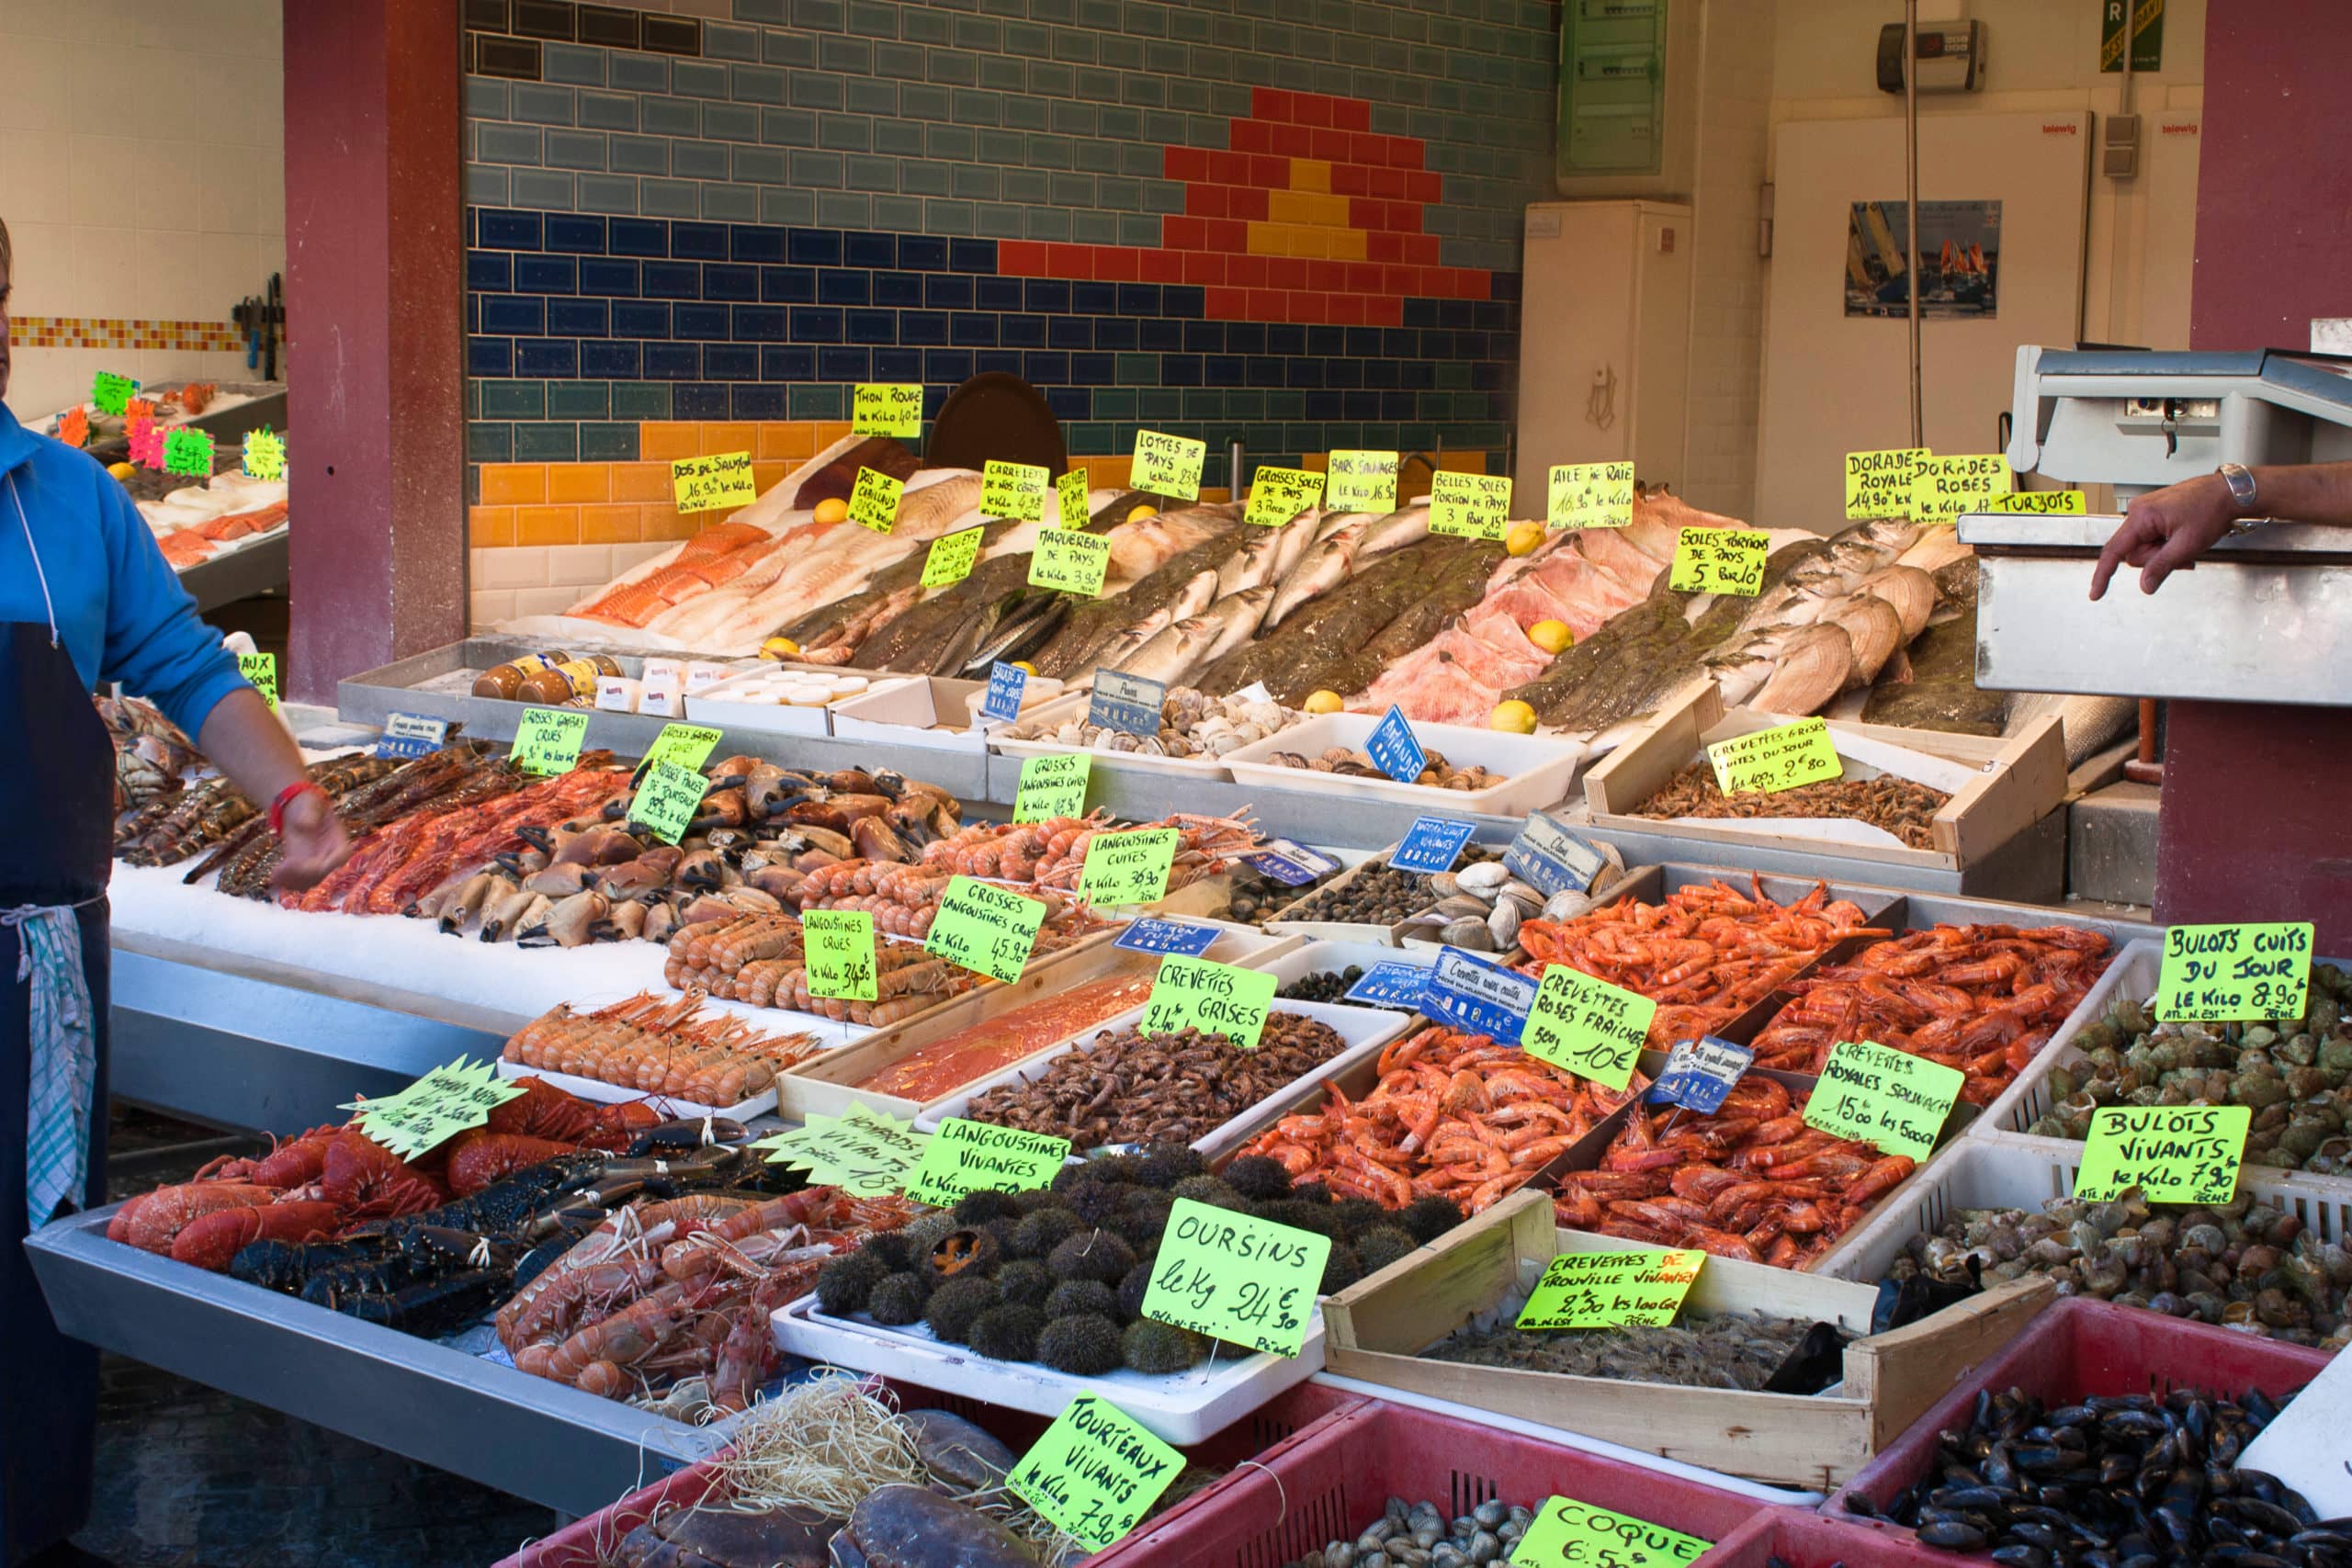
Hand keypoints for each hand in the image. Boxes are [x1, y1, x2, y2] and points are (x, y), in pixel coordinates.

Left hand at [269, 788, 350, 891]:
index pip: (341, 855)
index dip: (326, 863)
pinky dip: (287, 882)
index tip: (306, 862)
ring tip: (275, 875)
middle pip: (324, 872)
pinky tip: (274, 876)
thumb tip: (306, 825)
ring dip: (293, 881)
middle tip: (282, 869)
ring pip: (311, 881)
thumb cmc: (307, 803)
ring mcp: (319, 862)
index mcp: (339, 838)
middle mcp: (332, 854)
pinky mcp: (305, 867)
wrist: (298, 809)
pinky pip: (300, 881)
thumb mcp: (309, 803)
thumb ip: (309, 813)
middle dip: (303, 874)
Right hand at [2089, 473, 2239, 598]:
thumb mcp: (2187, 544)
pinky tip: (2182, 540)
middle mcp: (2139, 511)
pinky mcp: (2155, 514)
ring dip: (2164, 553)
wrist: (2231, 493)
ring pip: (2145, 548)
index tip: (2096, 593)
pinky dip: (2166, 545)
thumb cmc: (2212, 508)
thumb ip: (2161, 566)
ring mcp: (2147, 511)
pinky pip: (2152, 539)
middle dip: (2156, 560)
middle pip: (2134, 552)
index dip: (2103, 575)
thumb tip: (2145, 585)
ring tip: (2187, 545)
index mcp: (2142, 516)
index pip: (2114, 551)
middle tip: (2183, 555)